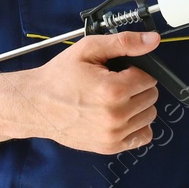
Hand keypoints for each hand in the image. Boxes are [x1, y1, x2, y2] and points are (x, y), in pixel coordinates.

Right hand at [19, 31, 161, 154]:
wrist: (36, 104)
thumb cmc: (59, 77)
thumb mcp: (88, 49)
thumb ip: (124, 42)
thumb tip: (152, 40)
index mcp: (113, 90)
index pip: (149, 78)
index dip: (134, 71)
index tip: (118, 72)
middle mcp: (116, 116)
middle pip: (151, 97)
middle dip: (137, 87)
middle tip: (114, 84)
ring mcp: (113, 135)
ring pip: (149, 116)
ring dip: (137, 106)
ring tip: (115, 99)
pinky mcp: (110, 147)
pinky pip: (142, 137)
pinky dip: (136, 125)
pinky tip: (120, 115)